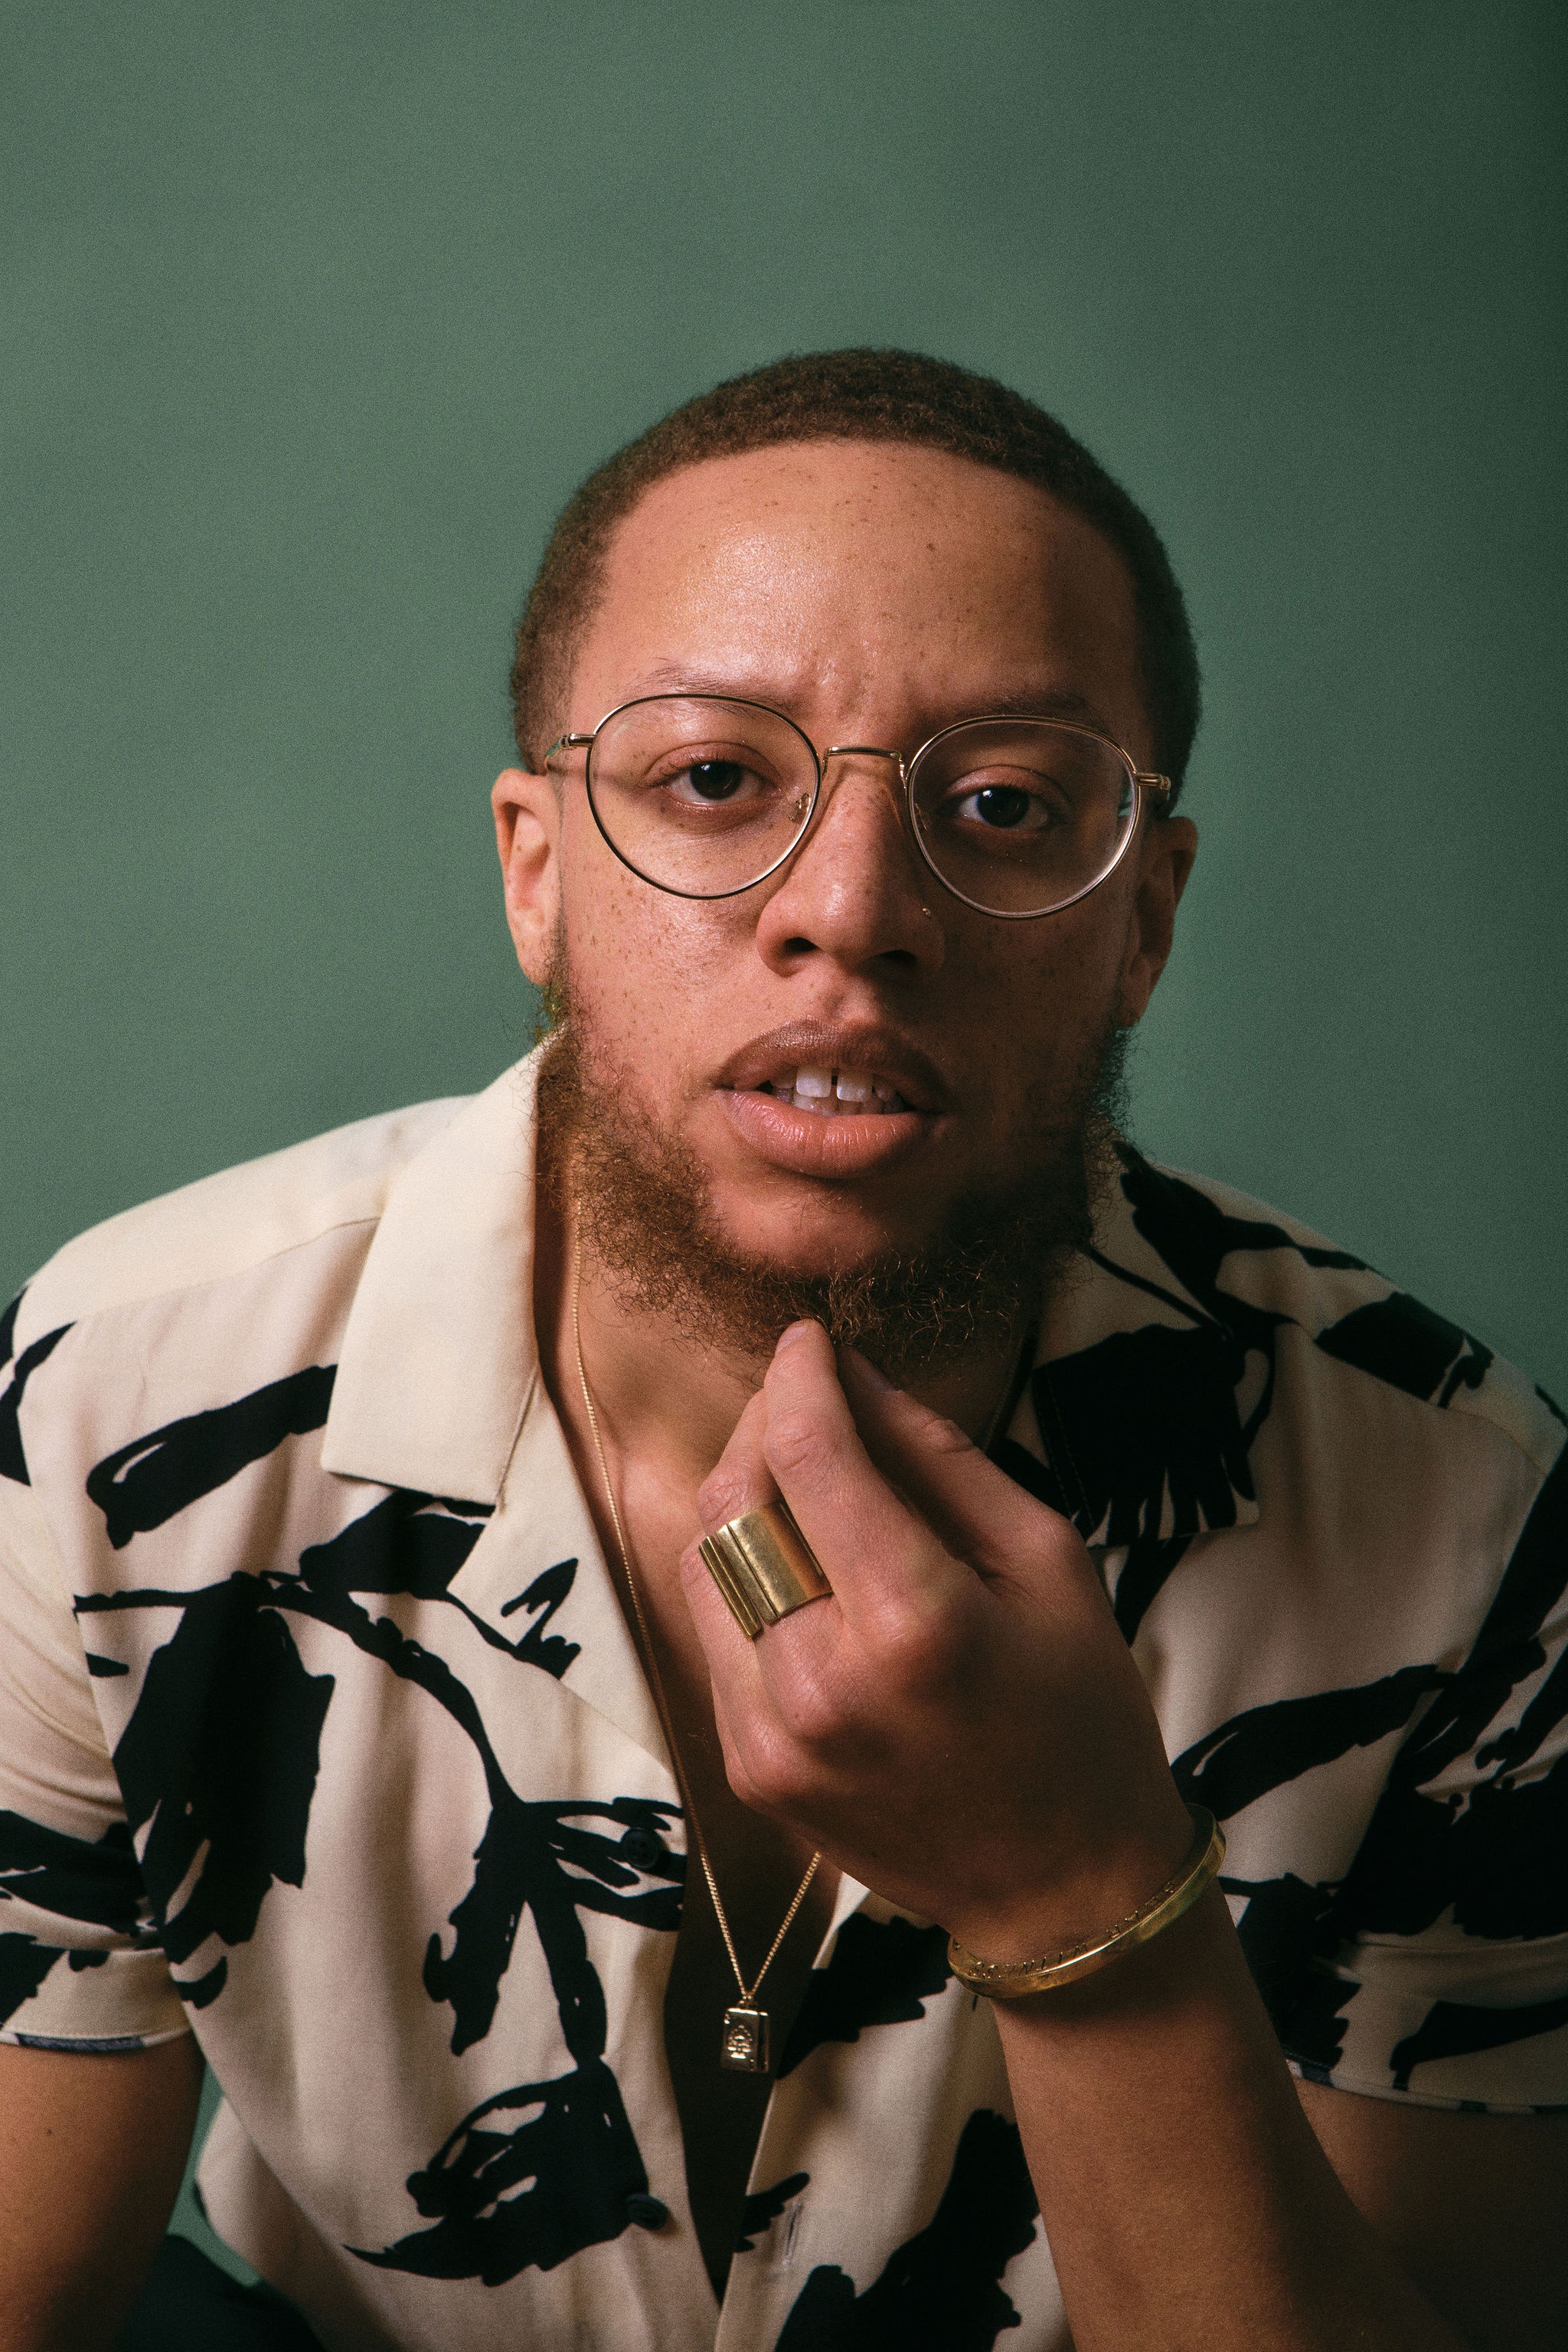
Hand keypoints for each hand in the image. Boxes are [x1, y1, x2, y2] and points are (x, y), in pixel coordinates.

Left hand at [680, 1320, 1193, 1958]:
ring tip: (802, 1476)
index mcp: (915, 1622)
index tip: (809, 1339)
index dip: (799, 1376)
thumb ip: (938, 1460)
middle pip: (735, 1500)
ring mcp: (774, 1734)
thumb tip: (855, 1375)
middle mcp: (824, 1681)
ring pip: (703, 1562)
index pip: (810, 1455)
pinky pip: (715, 1633)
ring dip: (742, 1497)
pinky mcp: (750, 1768)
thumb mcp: (1046, 1560)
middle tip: (805, 1396)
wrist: (1063, 1888)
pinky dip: (744, 1578)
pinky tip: (803, 1568)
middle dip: (761, 1424)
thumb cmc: (1081, 1711)